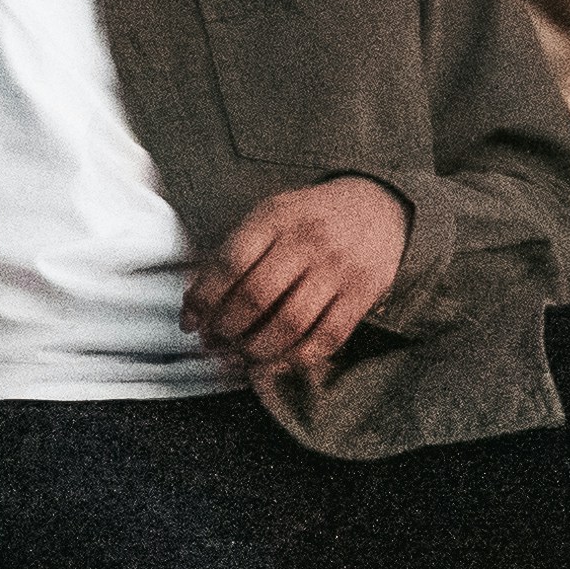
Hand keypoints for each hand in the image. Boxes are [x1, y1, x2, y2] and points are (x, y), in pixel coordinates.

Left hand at [183, 176, 410, 382]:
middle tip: (213, 342)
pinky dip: (296, 358)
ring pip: (290, 323)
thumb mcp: (272, 215)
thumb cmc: (313, 217)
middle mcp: (308, 241)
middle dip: (226, 329)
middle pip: (257, 297)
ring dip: (256, 349)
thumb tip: (198, 301)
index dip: (203, 298)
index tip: (190, 320)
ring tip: (239, 356)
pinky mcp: (362, 294)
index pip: (230, 263)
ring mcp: (338, 268)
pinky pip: (326, 338)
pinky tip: (276, 362)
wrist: (379, 206)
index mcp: (277, 217)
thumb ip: (237, 251)